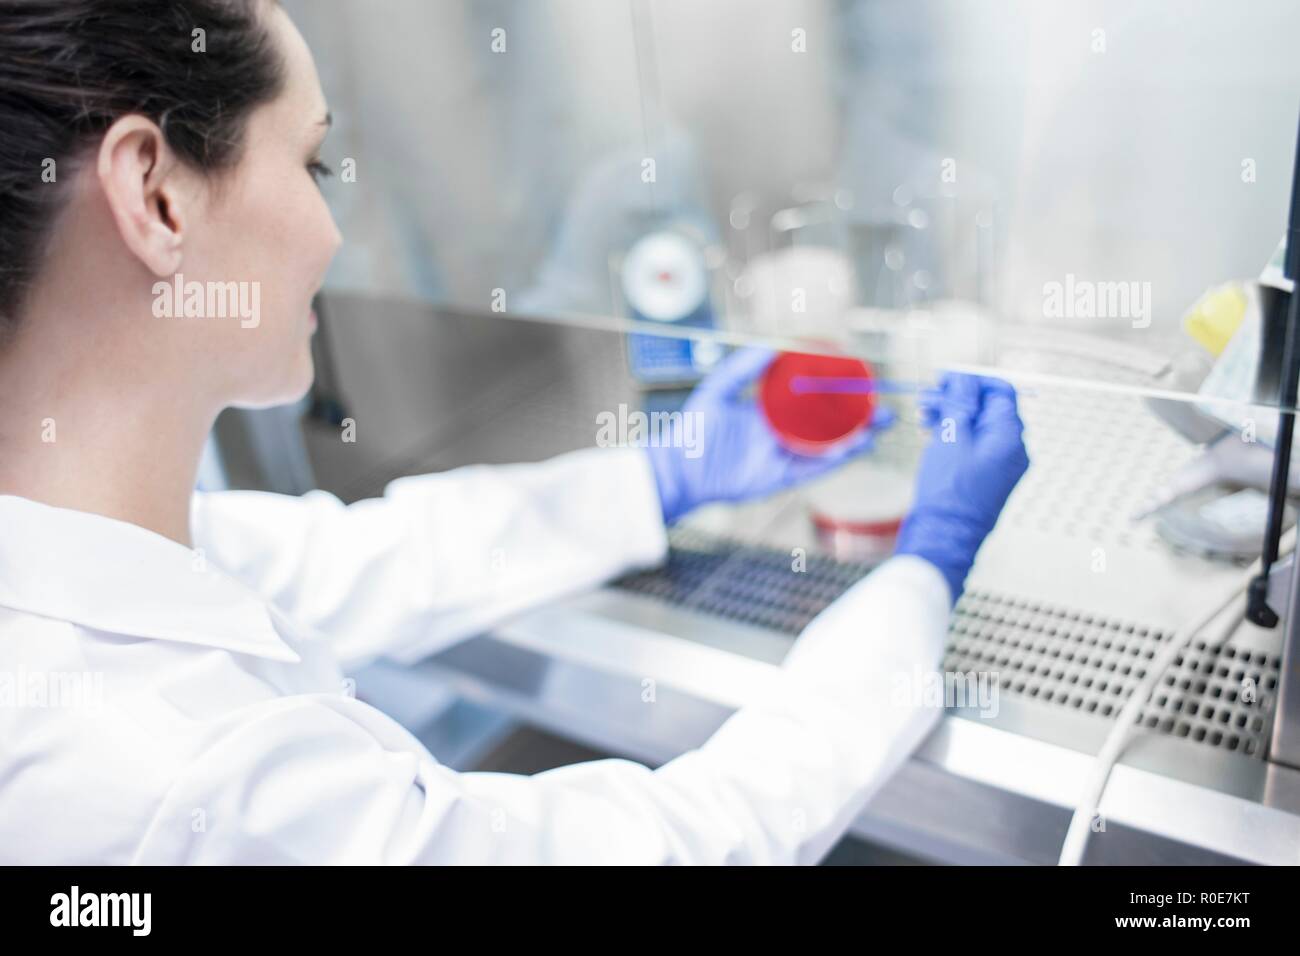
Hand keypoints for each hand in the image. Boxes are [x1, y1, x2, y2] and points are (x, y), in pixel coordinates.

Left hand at [646, 347, 894, 523]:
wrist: (679, 467)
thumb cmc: (694, 427)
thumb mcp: (720, 387)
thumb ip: (745, 366)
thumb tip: (774, 343)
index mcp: (769, 414)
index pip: (809, 403)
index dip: (833, 395)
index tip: (855, 383)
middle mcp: (780, 436)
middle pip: (826, 427)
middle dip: (856, 420)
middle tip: (882, 408)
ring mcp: (782, 458)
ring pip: (826, 449)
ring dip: (853, 440)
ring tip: (877, 427)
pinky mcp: (779, 479)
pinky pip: (812, 470)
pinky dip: (834, 460)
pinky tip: (854, 447)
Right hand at [894, 373, 1029, 604]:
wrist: (943, 535)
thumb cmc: (948, 489)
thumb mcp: (951, 435)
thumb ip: (961, 403)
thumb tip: (965, 379)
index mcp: (1010, 437)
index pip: (1000, 392)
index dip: (972, 381)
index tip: (945, 380)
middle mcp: (1011, 451)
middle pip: (988, 409)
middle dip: (957, 399)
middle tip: (927, 397)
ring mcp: (999, 467)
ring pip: (977, 428)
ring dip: (951, 416)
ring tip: (922, 415)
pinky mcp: (984, 480)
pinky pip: (973, 448)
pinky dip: (953, 436)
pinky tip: (931, 434)